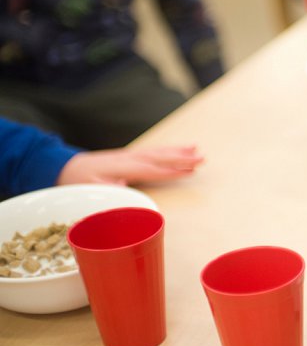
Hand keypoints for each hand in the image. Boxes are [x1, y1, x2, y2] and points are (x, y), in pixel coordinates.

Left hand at [56, 145, 203, 185]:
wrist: (66, 167)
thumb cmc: (78, 182)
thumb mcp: (91, 191)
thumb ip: (112, 193)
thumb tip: (132, 195)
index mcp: (121, 168)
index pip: (151, 169)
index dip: (171, 171)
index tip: (189, 171)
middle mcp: (129, 158)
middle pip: (159, 157)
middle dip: (182, 158)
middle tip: (202, 158)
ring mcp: (130, 155)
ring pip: (158, 152)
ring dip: (179, 151)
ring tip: (197, 150)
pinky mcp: (130, 156)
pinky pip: (154, 152)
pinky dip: (169, 150)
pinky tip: (179, 150)